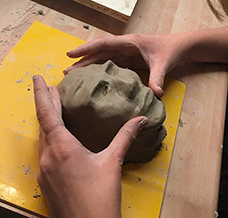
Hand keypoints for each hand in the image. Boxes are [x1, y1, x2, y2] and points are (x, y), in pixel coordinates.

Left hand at [33, 75, 147, 217]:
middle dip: (46, 104)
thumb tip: (140, 119)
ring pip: (43, 138)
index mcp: (62, 148)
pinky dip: (50, 138)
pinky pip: (44, 152)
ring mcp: (44, 170)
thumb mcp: (113, 162)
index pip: (47, 114)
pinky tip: (59, 139)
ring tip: (55, 110)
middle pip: (44, 124)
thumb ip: (125, 137)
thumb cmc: (100, 197)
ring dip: (48, 122)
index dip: (41, 94)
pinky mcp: (45, 180)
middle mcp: (48, 157)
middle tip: (50, 89)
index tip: (38, 79)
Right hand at [65, 34, 182, 97]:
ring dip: (88, 66)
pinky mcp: (127, 60)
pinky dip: (99, 70)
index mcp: (129, 43)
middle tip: (66, 72)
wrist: (176, 48)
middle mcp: (123, 47)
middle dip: (82, 61)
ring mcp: (124, 53)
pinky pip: (109, 64)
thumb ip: (158, 78)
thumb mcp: (163, 64)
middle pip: (98, 52)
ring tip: (74, 76)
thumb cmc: (169, 51)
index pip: (103, 44)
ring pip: (102, 58)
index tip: (70, 54)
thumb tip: (156, 94)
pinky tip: (92, 79)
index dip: (86, 49)